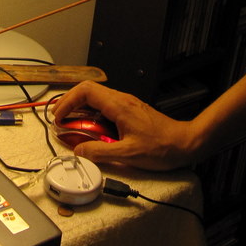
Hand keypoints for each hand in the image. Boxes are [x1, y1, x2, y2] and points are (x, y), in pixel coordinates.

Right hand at [50, 81, 201, 171]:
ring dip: (81, 109)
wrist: (185, 143)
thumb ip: (100, 152)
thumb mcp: (128, 154)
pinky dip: (93, 115)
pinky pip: (105, 107)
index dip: (67, 101)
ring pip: (96, 98)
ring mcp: (126, 104)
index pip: (85, 91)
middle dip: (70, 103)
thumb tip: (79, 152)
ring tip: (72, 125)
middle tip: (60, 119)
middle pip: (88, 90)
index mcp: (119, 106)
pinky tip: (91, 129)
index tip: (59, 116)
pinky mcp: (130, 111)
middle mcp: (121, 100)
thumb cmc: (162, 147)